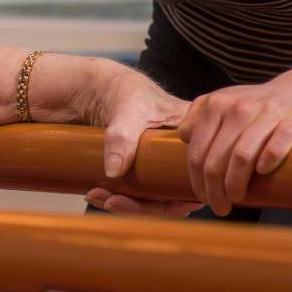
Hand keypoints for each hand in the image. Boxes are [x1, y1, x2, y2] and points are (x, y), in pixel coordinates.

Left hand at [74, 60, 201, 217]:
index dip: (180, 199)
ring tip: (95, 196)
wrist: (98, 85)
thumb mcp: (127, 107)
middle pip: (174, 195)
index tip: (153, 204)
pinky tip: (95, 194)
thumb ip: (122, 135)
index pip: (197, 178)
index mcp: (194, 137)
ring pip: (154, 198)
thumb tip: (114, 173)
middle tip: (111, 202)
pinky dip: (117, 197)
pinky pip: (137, 192)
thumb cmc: (124, 89)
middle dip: (142, 206)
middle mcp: (182, 155)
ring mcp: (162, 164)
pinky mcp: (142, 169)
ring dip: (126, 205)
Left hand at [177, 80, 291, 215]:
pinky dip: (267, 162)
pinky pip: (276, 146)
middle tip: (219, 207)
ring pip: (242, 156)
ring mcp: (267, 112)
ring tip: (237, 199)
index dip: (196, 181)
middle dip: (214, 190)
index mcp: (215, 104)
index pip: (197, 152)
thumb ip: (197, 119)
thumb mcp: (220, 104)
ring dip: (236, 185)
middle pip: (216, 159)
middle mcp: (238, 106)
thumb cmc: (252, 108)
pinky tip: (262, 173)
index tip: (201, 198)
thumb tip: (182, 140)